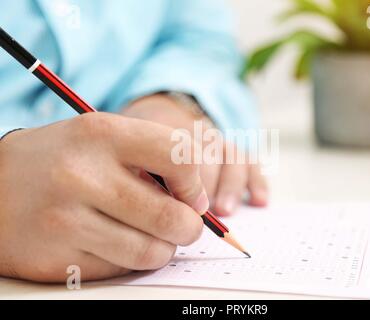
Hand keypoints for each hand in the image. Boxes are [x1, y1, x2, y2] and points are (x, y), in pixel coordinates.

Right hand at [0, 112, 207, 281]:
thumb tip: (199, 202)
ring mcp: (65, 219)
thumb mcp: (102, 138)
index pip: (178, 155)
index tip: (192, 196)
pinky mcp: (55, 258)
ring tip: (152, 236)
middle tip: (183, 225)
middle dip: (189, 227)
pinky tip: (117, 244)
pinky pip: (121, 269)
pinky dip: (131, 260)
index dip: (195, 182)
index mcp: (101, 133)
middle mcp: (81, 174)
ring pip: (152, 251)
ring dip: (163, 248)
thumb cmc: (62, 160)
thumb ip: (152, 159)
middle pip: (172, 216)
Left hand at [122, 95, 268, 215]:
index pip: (178, 152)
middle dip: (205, 186)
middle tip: (200, 214)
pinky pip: (251, 162)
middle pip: (208, 156)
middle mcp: (199, 134)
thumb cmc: (148, 151)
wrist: (165, 118)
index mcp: (169, 133)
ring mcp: (220, 141)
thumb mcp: (137, 154)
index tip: (176, 205)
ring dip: (230, 186)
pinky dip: (257, 182)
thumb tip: (156, 206)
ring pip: (232, 158)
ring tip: (225, 211)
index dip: (179, 179)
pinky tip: (259, 201)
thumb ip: (144, 173)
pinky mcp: (236, 151)